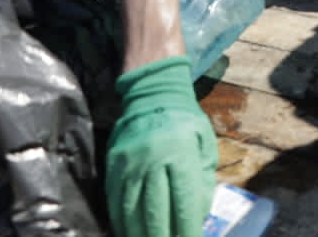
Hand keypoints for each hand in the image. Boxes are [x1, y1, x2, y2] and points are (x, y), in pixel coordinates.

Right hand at [106, 56, 217, 236]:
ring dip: (139, 235)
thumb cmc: (186, 123)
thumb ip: (203, 182)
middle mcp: (152, 160)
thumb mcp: (205, 145)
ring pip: (131, 211)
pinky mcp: (112, 167)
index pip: (183, 201)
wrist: (152, 94)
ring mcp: (128, 164)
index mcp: (180, 153)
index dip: (186, 229)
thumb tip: (197, 218)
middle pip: (155, 211)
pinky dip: (121, 223)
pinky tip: (128, 233)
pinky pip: (115, 202)